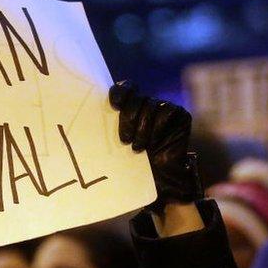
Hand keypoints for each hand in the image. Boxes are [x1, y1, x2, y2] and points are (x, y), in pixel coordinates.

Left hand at [109, 81, 201, 209]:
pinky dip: (157, 127)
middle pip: (136, 98)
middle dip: (128, 118)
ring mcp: (164, 108)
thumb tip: (87, 115)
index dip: (120, 92)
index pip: (125, 88)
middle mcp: (148, 105)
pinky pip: (166, 112)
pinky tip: (154, 142)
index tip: (114, 104)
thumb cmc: (133, 163)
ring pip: (151, 105)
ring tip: (137, 147)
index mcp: (131, 107)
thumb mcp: (115, 144)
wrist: (158, 180)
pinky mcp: (180, 116)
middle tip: (125, 140)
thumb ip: (107, 128)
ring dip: (142, 128)